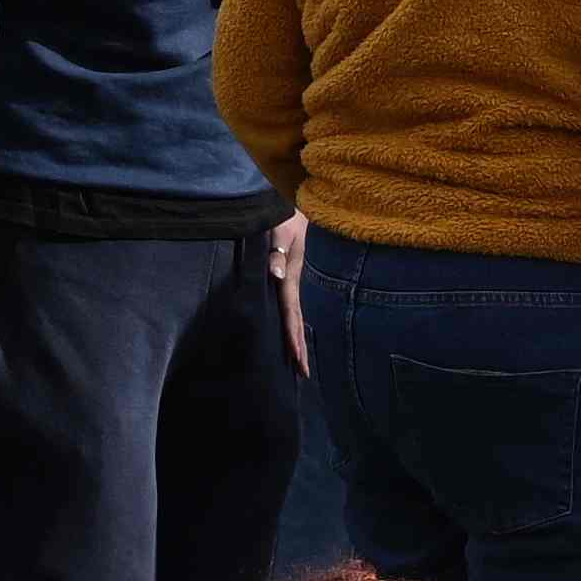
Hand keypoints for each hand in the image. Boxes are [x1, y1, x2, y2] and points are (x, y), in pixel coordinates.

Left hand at [266, 214, 309, 375]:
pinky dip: (292, 323)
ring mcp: (291, 282)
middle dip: (299, 346)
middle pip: (296, 320)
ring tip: (299, 362)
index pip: (290, 312)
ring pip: (294, 316)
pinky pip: (290, 306)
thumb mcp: (281, 231)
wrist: (294, 207)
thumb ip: (277, 252)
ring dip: (297, 338)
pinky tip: (291, 332)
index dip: (292, 335)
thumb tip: (276, 274)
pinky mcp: (288, 278)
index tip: (296, 357)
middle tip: (303, 373)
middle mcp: (292, 284)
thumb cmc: (285, 218)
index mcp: (290, 278)